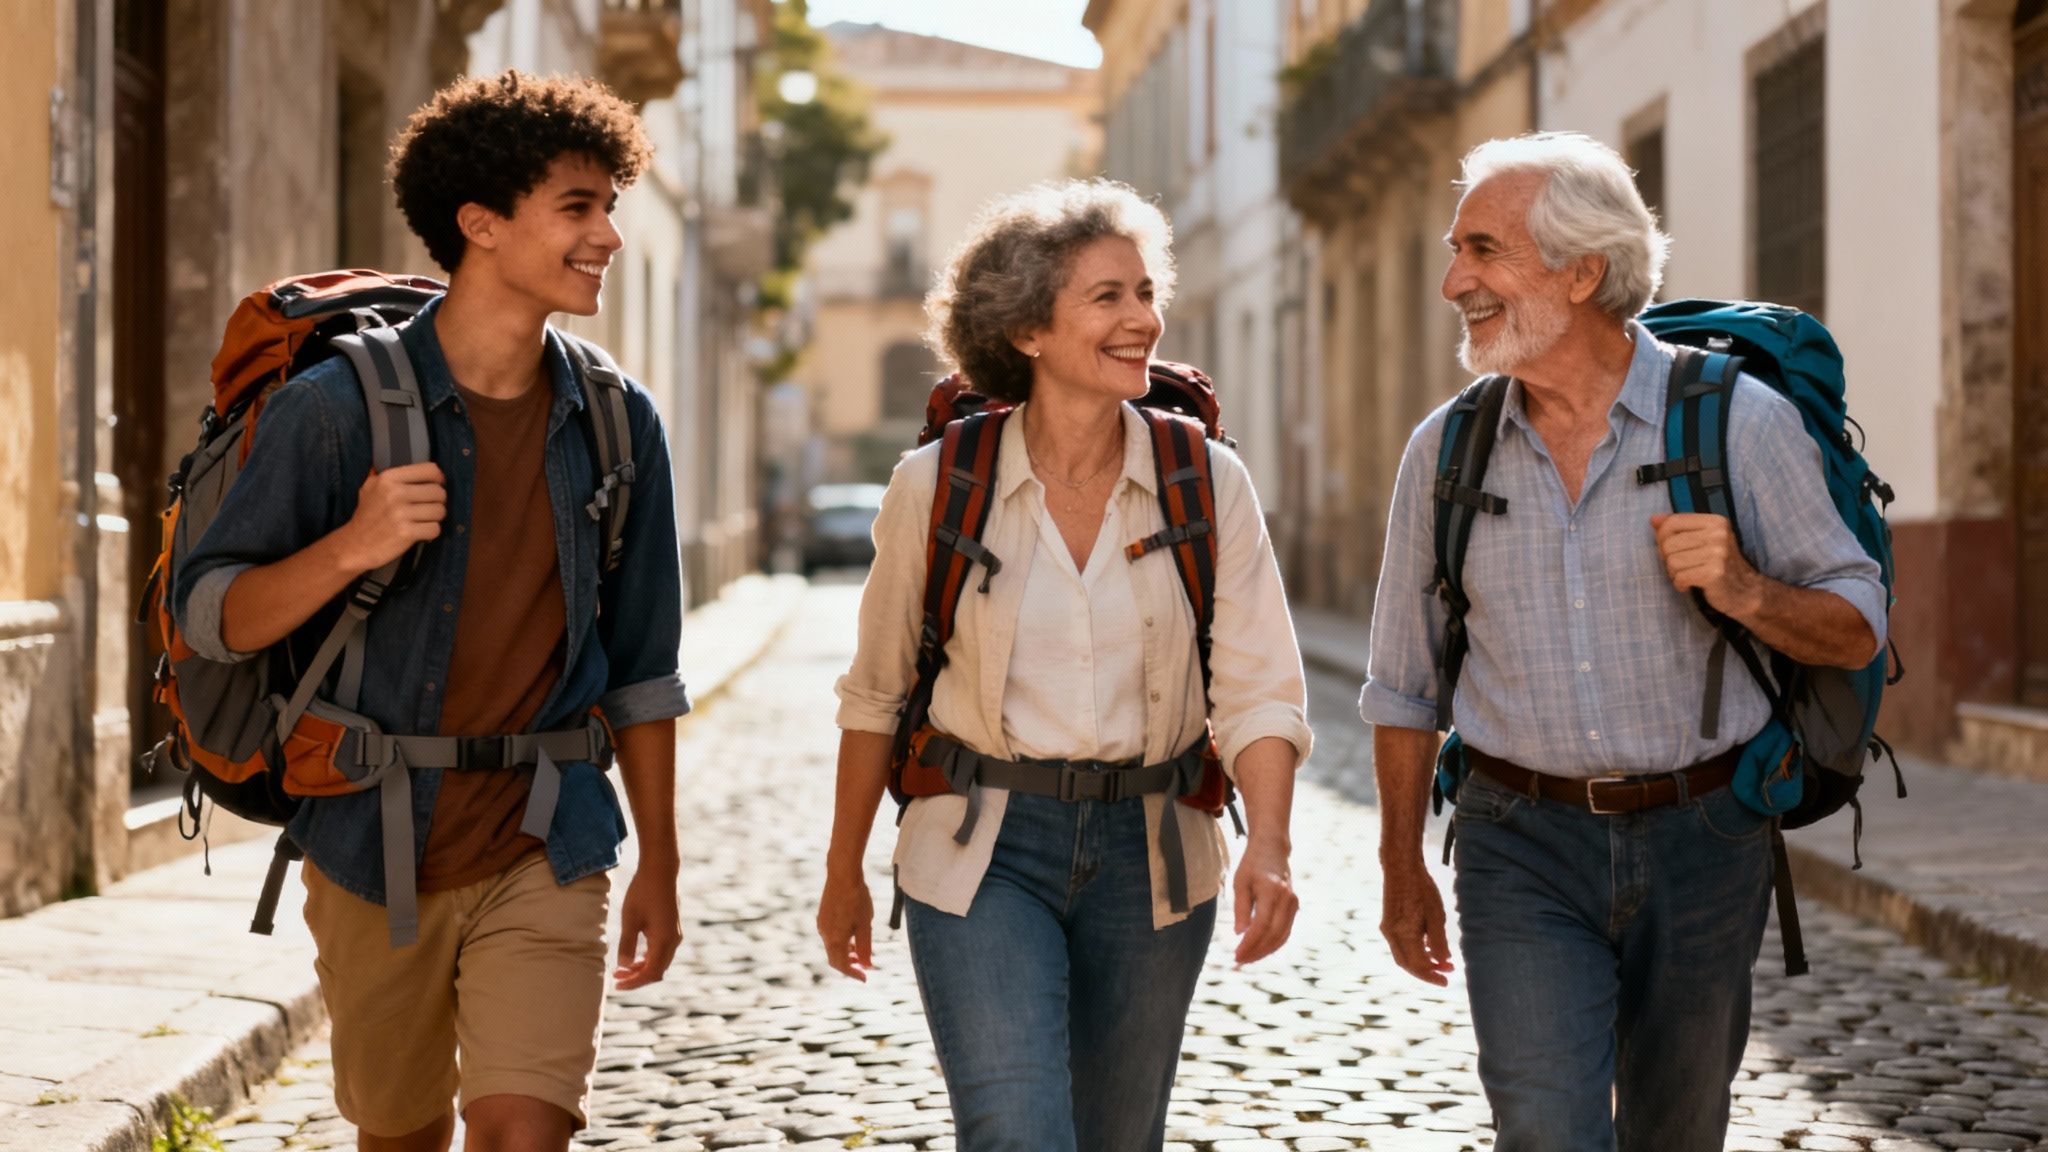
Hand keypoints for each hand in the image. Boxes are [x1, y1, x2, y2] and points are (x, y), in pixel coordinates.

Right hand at [339, 462, 445, 572]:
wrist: (355, 544)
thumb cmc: (367, 515)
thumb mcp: (370, 487)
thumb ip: (389, 474)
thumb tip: (416, 463)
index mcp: (388, 478)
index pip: (430, 470)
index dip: (438, 479)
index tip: (435, 486)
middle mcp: (395, 493)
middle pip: (439, 492)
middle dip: (438, 501)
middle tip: (428, 507)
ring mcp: (401, 514)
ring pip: (440, 511)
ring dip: (435, 518)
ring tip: (424, 520)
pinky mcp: (406, 533)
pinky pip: (435, 529)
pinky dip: (431, 532)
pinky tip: (421, 532)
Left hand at [613, 863, 681, 989]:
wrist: (660, 871)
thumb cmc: (643, 893)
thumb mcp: (630, 919)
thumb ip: (627, 944)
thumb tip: (623, 967)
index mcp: (664, 940)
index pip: (650, 973)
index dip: (633, 982)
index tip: (617, 985)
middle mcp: (673, 941)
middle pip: (657, 971)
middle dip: (637, 978)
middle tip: (616, 978)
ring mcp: (675, 935)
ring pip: (660, 962)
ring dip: (642, 968)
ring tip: (622, 969)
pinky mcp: (672, 929)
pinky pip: (662, 952)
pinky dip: (648, 958)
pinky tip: (634, 956)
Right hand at [816, 867, 875, 980]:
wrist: (842, 874)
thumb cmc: (857, 899)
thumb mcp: (865, 925)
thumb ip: (865, 947)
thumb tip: (867, 966)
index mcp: (834, 939)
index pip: (841, 965)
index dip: (853, 974)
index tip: (865, 978)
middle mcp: (824, 934)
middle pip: (835, 957)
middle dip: (849, 965)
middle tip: (863, 967)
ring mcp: (822, 924)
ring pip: (833, 946)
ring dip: (846, 952)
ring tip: (860, 951)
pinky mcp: (823, 915)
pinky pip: (831, 935)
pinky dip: (842, 941)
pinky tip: (853, 934)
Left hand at [1232, 836, 1297, 965]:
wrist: (1272, 848)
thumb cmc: (1252, 864)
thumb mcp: (1240, 883)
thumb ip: (1241, 909)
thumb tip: (1240, 934)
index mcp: (1272, 891)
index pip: (1262, 926)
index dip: (1249, 944)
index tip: (1236, 955)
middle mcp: (1287, 899)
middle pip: (1273, 934)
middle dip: (1256, 951)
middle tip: (1239, 962)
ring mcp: (1293, 903)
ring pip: (1282, 936)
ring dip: (1265, 951)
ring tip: (1247, 959)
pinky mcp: (1294, 907)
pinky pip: (1285, 931)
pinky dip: (1273, 943)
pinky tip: (1259, 950)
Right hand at [1380, 861, 1453, 985]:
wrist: (1400, 867)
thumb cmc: (1421, 888)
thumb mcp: (1436, 915)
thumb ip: (1438, 941)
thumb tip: (1443, 961)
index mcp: (1404, 934)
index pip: (1418, 965)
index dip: (1433, 976)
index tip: (1447, 980)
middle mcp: (1392, 935)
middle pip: (1408, 965)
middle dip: (1427, 972)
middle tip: (1446, 973)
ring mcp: (1387, 929)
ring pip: (1403, 956)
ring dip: (1421, 962)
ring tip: (1442, 961)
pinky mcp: (1388, 922)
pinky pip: (1400, 945)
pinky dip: (1414, 951)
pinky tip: (1429, 947)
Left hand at [1652, 512, 1760, 617]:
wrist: (1747, 591)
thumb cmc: (1720, 565)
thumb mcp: (1704, 540)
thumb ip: (1679, 527)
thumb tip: (1654, 519)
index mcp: (1715, 522)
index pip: (1673, 522)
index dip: (1663, 538)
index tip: (1673, 550)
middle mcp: (1718, 534)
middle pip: (1669, 544)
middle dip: (1669, 559)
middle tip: (1683, 567)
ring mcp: (1718, 554)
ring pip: (1672, 562)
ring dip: (1675, 573)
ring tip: (1689, 575)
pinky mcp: (1714, 573)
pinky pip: (1680, 577)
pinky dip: (1681, 584)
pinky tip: (1691, 585)